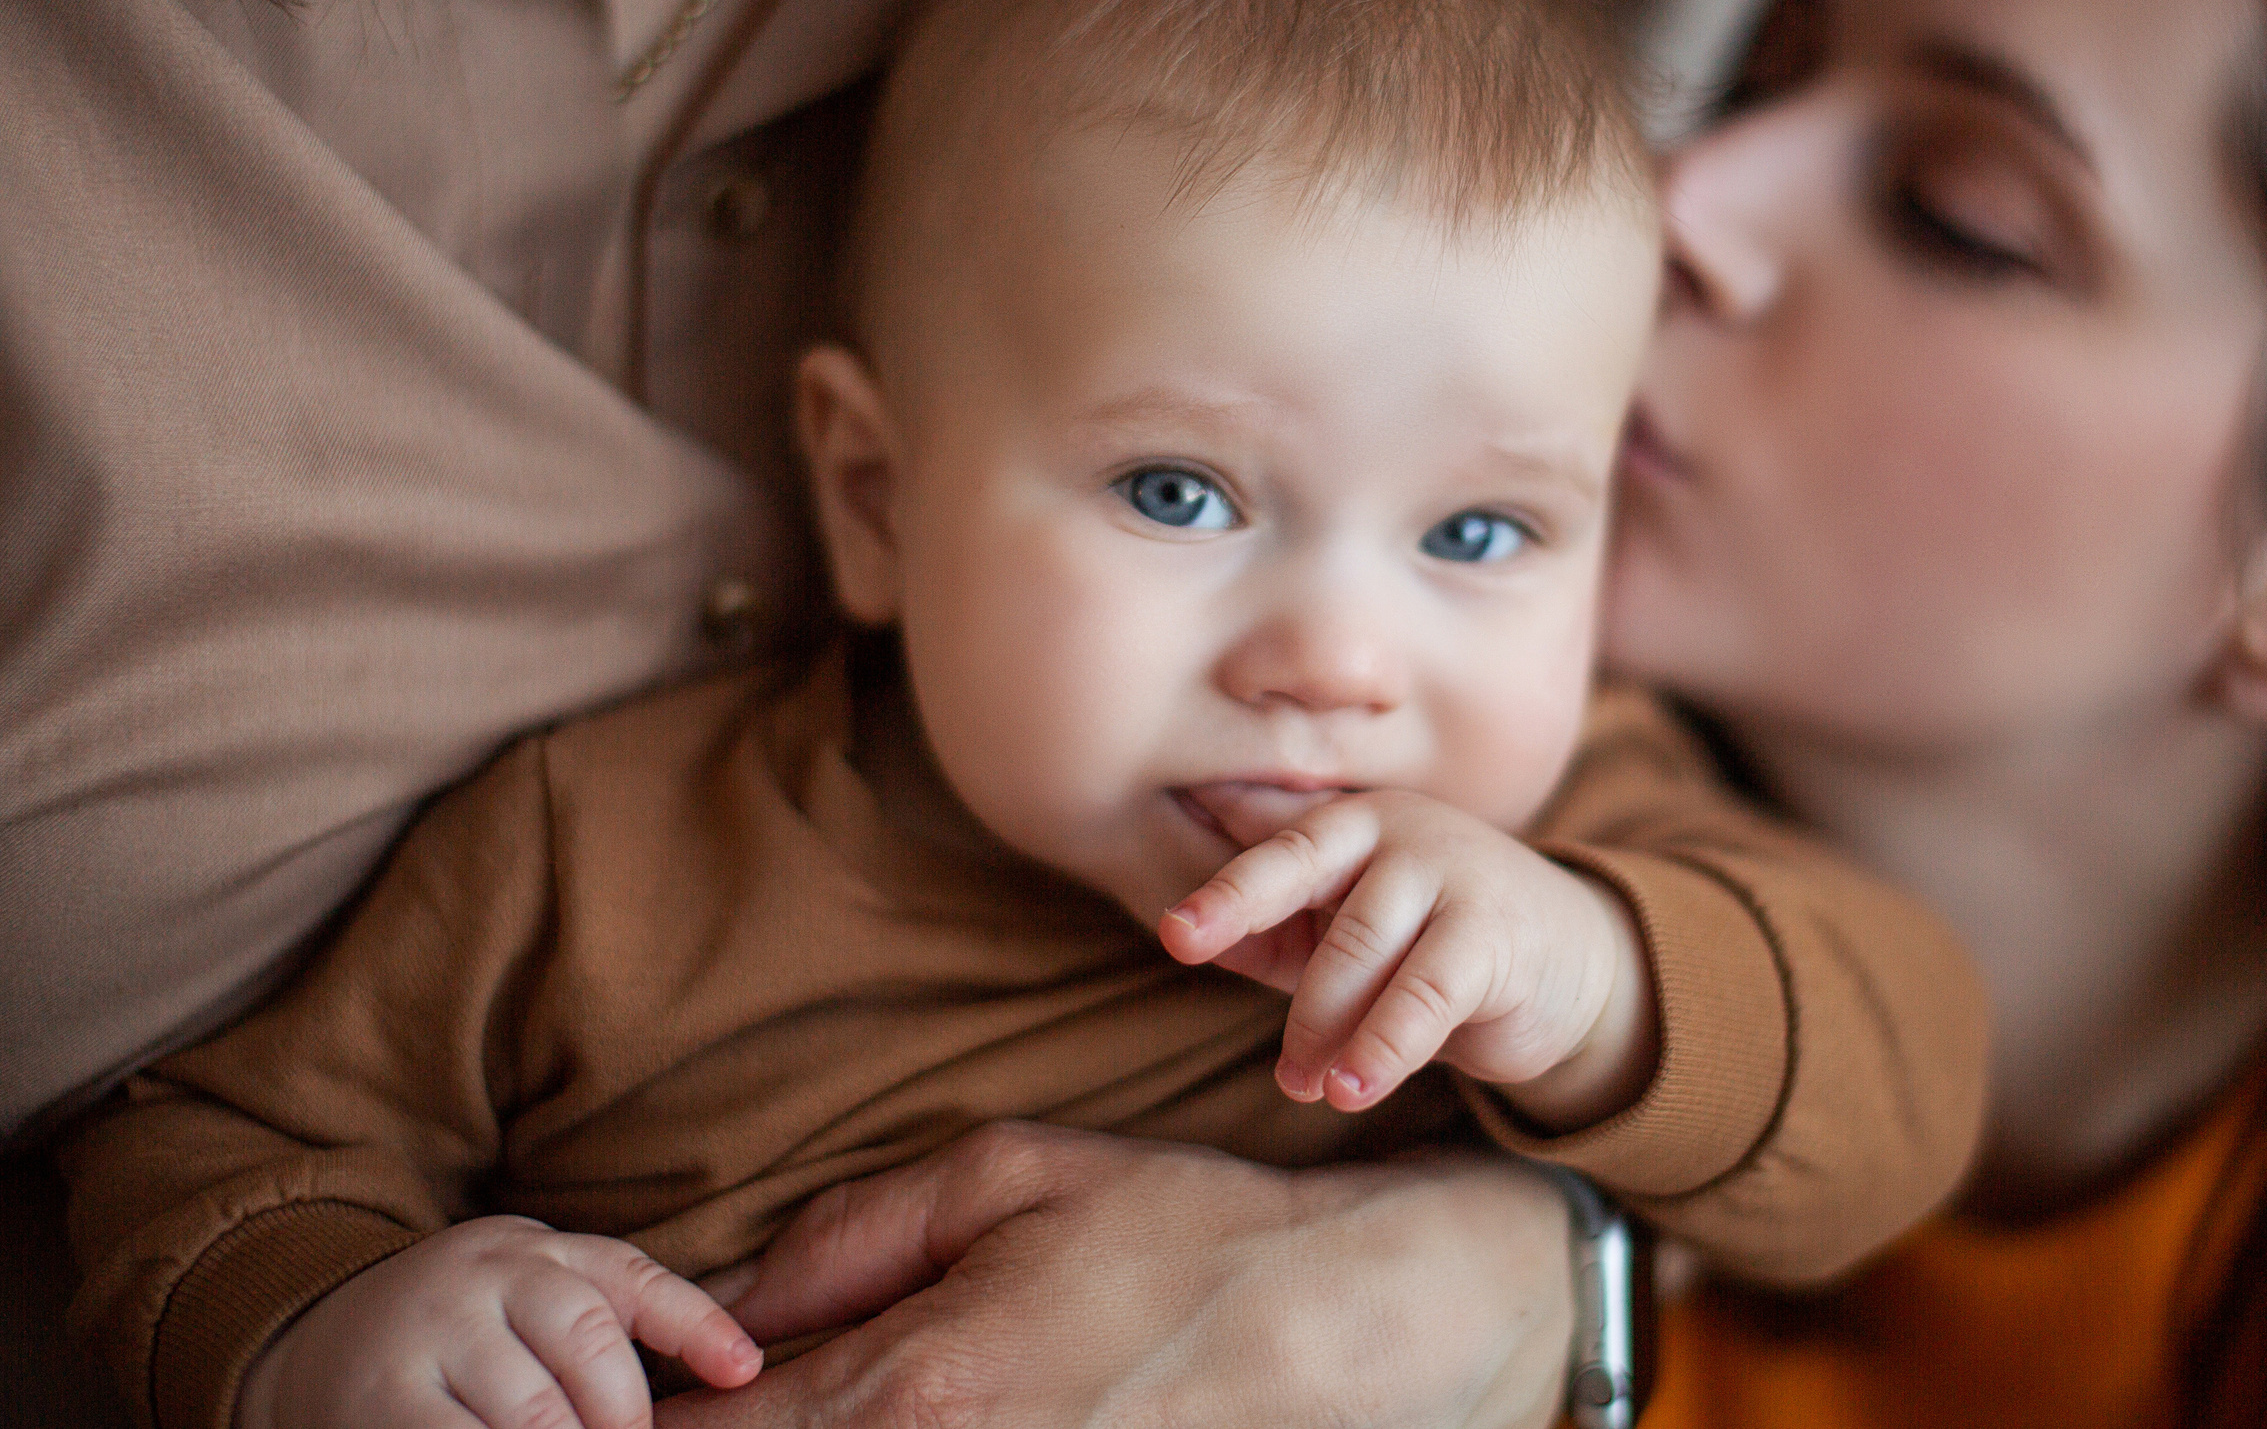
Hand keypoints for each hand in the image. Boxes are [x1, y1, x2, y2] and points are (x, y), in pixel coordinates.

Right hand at [235, 1215, 760, 1428]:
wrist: (320, 1335)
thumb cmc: (470, 1326)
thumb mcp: (541, 1296)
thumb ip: (622, 1318)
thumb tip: (740, 1367)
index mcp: (539, 1252)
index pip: (632, 1282)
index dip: (697, 1326)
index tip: (745, 1372)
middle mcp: (487, 1277)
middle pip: (589, 1348)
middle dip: (622, 1417)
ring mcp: (432, 1334)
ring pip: (533, 1413)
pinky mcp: (386, 1398)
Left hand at [660, 1122, 1575, 1428]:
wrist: (1350, 1323)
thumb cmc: (1181, 1232)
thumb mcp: (1010, 1176)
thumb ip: (846, 1238)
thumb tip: (723, 1306)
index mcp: (917, 1388)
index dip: (630, 1425)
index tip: (602, 1397)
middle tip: (652, 1407)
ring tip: (782, 1408)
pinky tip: (877, 1421)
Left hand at [1159, 790, 1655, 1128]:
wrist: (1570, 964)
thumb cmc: (1429, 947)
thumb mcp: (1344, 933)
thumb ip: (1273, 930)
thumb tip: (1176, 932)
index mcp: (1347, 822)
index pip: (1265, 839)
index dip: (1209, 863)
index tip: (1156, 896)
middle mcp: (1395, 827)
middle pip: (1299, 861)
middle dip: (1236, 900)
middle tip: (1180, 942)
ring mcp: (1451, 871)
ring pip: (1357, 943)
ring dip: (1316, 1023)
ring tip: (1297, 1085)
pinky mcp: (1496, 932)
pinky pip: (1424, 993)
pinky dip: (1381, 1047)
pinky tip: (1350, 1090)